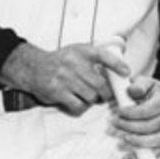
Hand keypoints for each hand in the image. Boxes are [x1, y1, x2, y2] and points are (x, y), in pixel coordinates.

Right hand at [0, 42, 128, 115]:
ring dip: (92, 100)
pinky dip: (81, 107)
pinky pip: (78, 106)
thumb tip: (121, 71)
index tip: (127, 72)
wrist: (33, 68)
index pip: (103, 55)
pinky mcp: (57, 92)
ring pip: (91, 96)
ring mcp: (64, 78)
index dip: (117, 64)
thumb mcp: (77, 52)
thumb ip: (96, 58)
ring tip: (87, 96)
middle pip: (100, 84)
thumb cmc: (60, 61)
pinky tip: (77, 102)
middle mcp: (73, 63)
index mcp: (81, 51)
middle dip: (105, 93)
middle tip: (104, 95)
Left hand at [111, 76, 159, 150]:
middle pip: (148, 127)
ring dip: (133, 144)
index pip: (147, 111)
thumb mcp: (146, 83)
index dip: (130, 113)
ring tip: (118, 143)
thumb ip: (138, 84)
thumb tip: (131, 90)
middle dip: (127, 128)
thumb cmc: (151, 93)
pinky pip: (153, 155)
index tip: (117, 112)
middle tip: (111, 125)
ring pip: (152, 143)